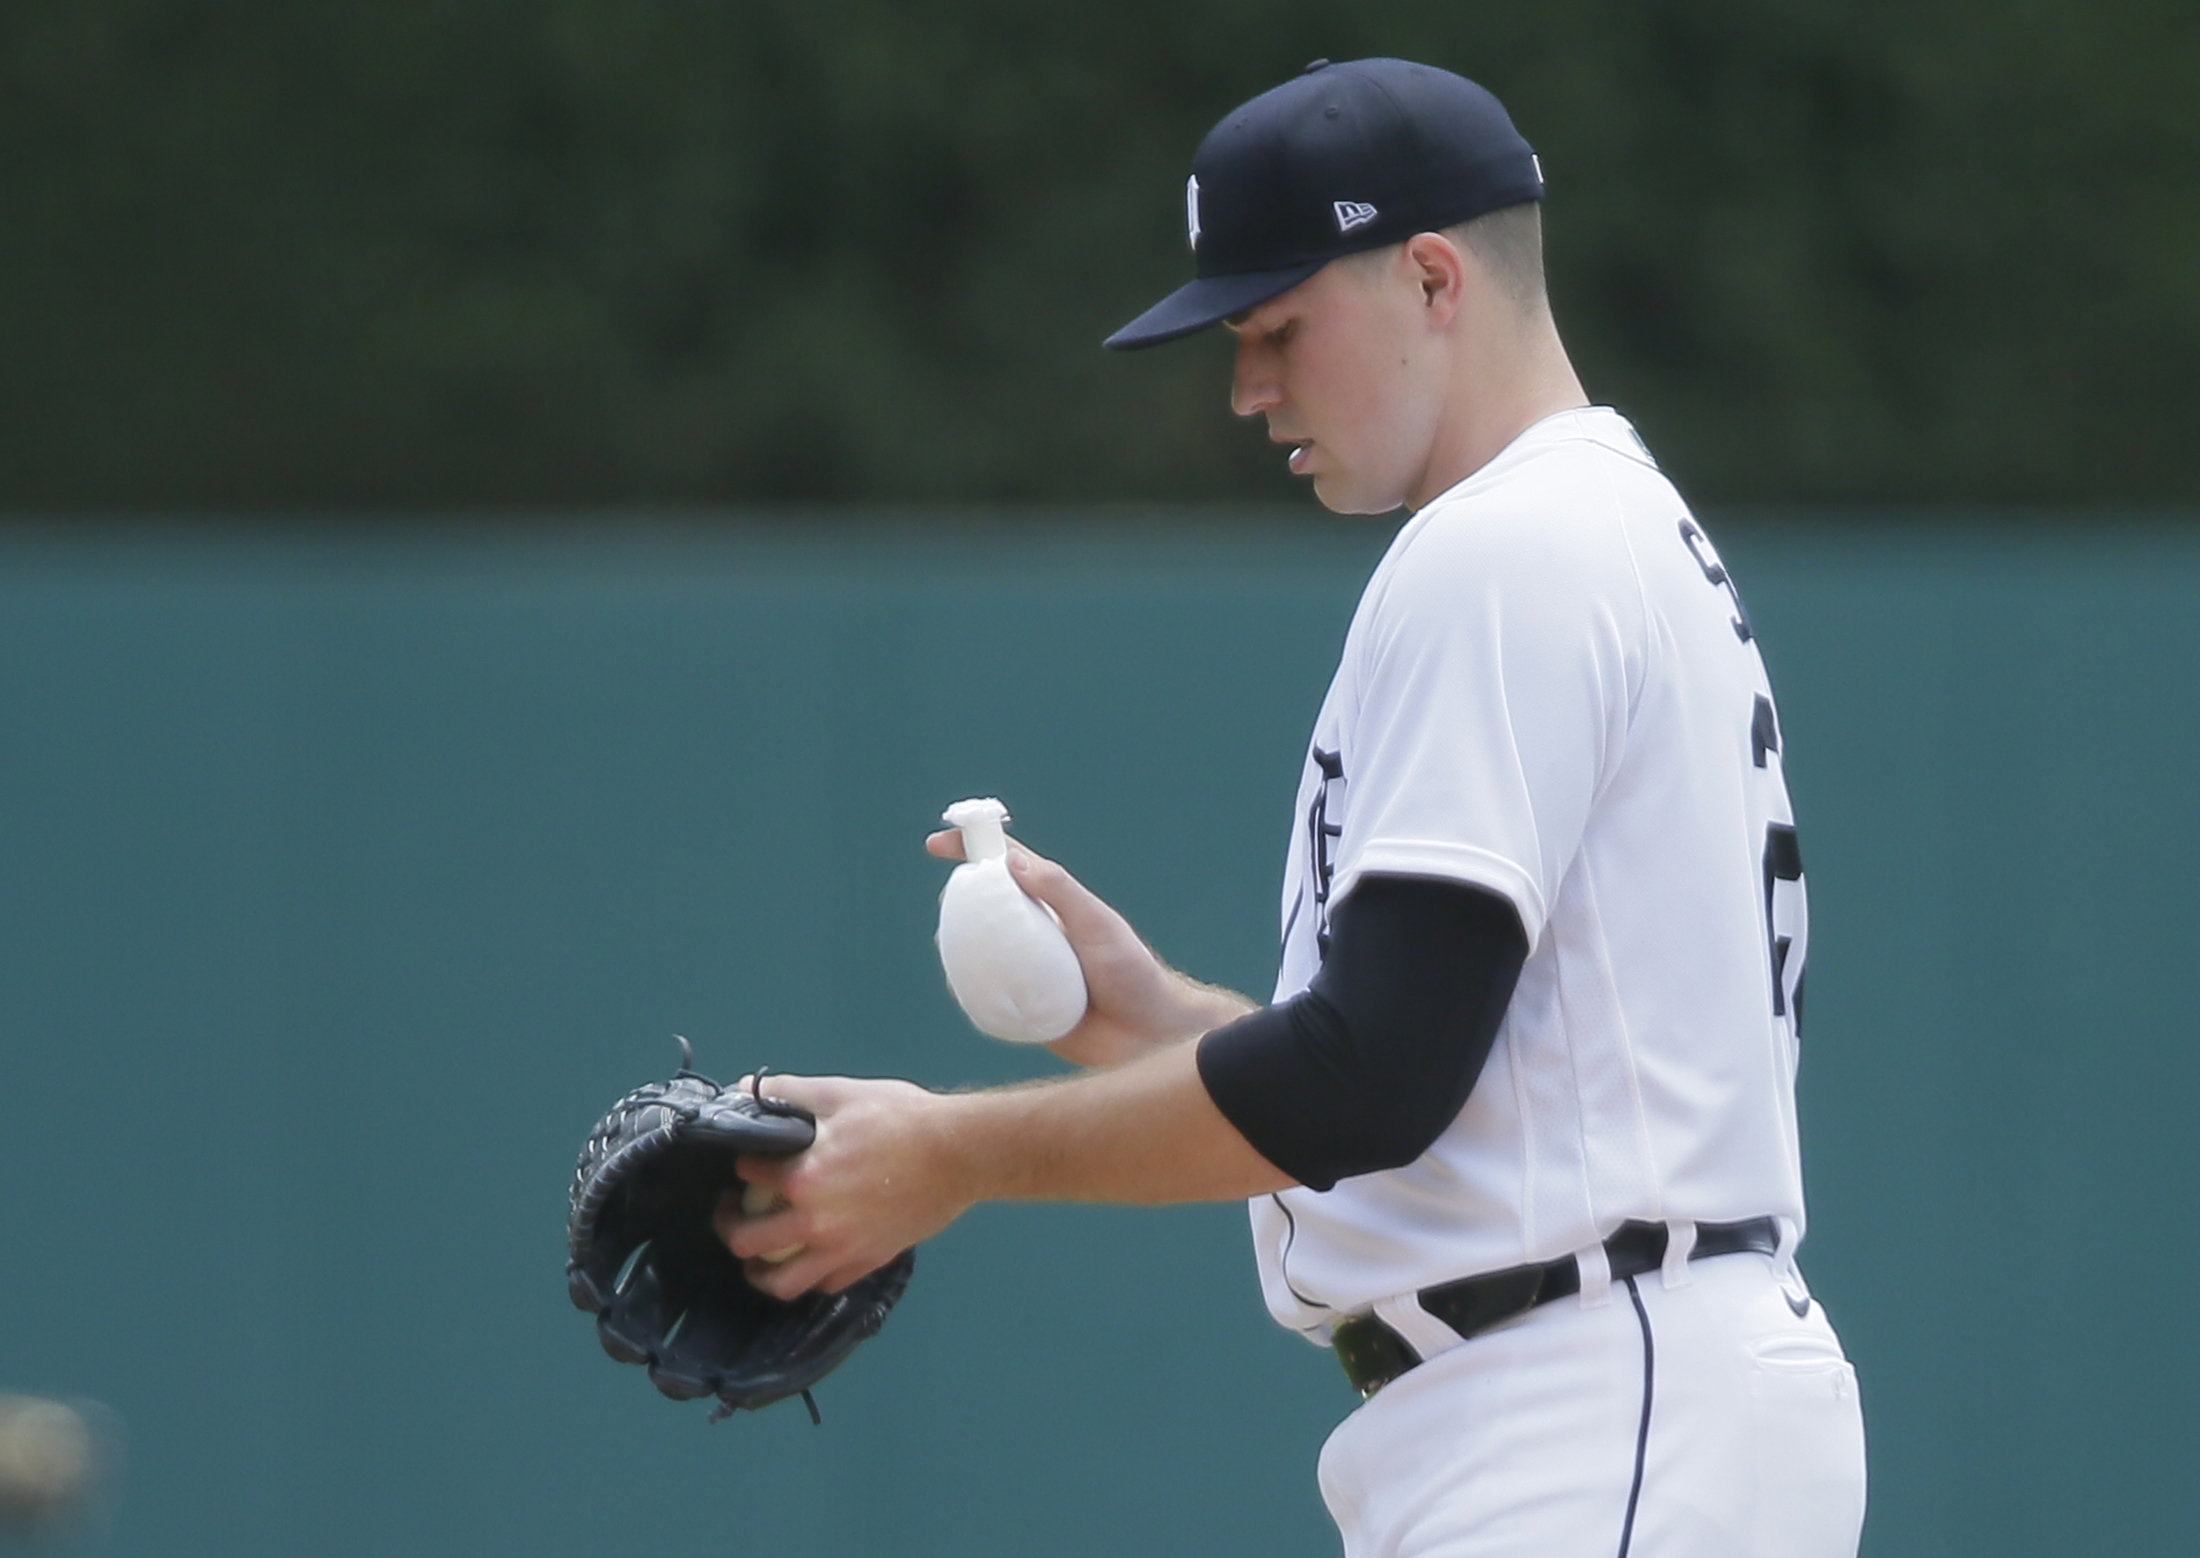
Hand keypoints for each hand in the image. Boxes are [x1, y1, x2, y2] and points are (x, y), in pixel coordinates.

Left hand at [716, 1073, 967, 1298]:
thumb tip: (747, 1088)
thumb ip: (791, 1092)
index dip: (741, 1165)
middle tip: (734, 1210)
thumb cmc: (902, 1118)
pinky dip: (808, 1278)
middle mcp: (814, 1222)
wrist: (959, 1153)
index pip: (749, 1176)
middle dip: (729, 1225)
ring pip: (781, 1283)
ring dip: (759, 1271)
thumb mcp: (843, 1093)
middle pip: (747, 1243)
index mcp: (803, 1177)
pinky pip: (824, 1286)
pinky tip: (806, 1260)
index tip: (746, 1162)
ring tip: (757, 1256)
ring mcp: (841, 1249)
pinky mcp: (867, 1262)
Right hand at [926, 829, 1251, 1065]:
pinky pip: (984, 997)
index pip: (1007, 866)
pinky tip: (957, 987)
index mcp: (1053, 905)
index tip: (937, 845)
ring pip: (978, 953)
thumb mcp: (1099, 925)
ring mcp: (1026, 972)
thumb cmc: (1133, 973)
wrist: (1148, 1037)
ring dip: (955, 946)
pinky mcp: (1022, 1009)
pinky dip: (966, 990)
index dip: (972, 849)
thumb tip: (1012, 860)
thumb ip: (1061, 891)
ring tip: (945, 946)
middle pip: (984, 908)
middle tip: (946, 906)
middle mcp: (1035, 934)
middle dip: (956, 901)